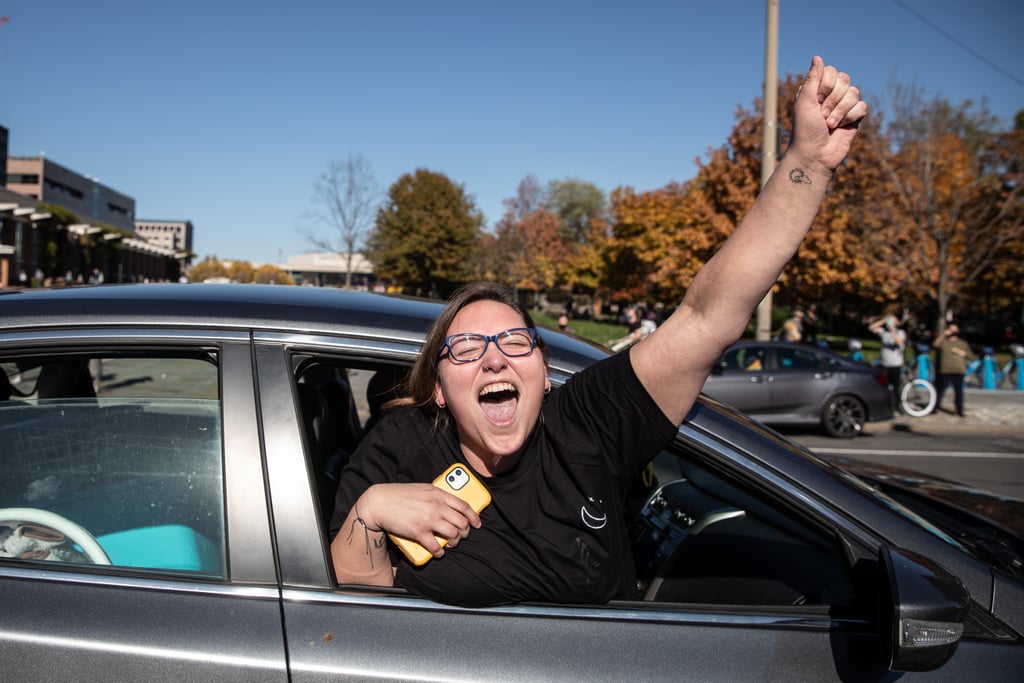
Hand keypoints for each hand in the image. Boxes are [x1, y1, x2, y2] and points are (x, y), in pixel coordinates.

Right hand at [359, 482, 481, 558]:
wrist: (380, 502)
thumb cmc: (399, 495)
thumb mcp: (423, 489)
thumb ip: (437, 496)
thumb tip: (448, 506)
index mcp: (439, 494)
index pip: (464, 506)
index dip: (474, 517)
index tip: (477, 524)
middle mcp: (437, 506)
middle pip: (462, 522)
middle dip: (465, 532)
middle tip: (462, 536)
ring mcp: (428, 519)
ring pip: (453, 534)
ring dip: (455, 542)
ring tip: (450, 544)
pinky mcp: (419, 532)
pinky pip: (436, 546)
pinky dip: (440, 552)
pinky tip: (439, 553)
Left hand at [790, 56, 867, 173]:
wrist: (815, 155)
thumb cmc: (805, 130)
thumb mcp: (804, 102)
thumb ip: (812, 79)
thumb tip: (817, 57)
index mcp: (816, 89)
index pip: (831, 71)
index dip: (826, 86)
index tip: (816, 101)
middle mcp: (830, 95)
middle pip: (845, 80)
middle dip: (833, 100)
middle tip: (821, 115)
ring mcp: (843, 105)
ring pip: (854, 93)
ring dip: (840, 111)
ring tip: (829, 124)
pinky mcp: (854, 117)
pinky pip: (862, 106)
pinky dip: (851, 117)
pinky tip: (841, 127)